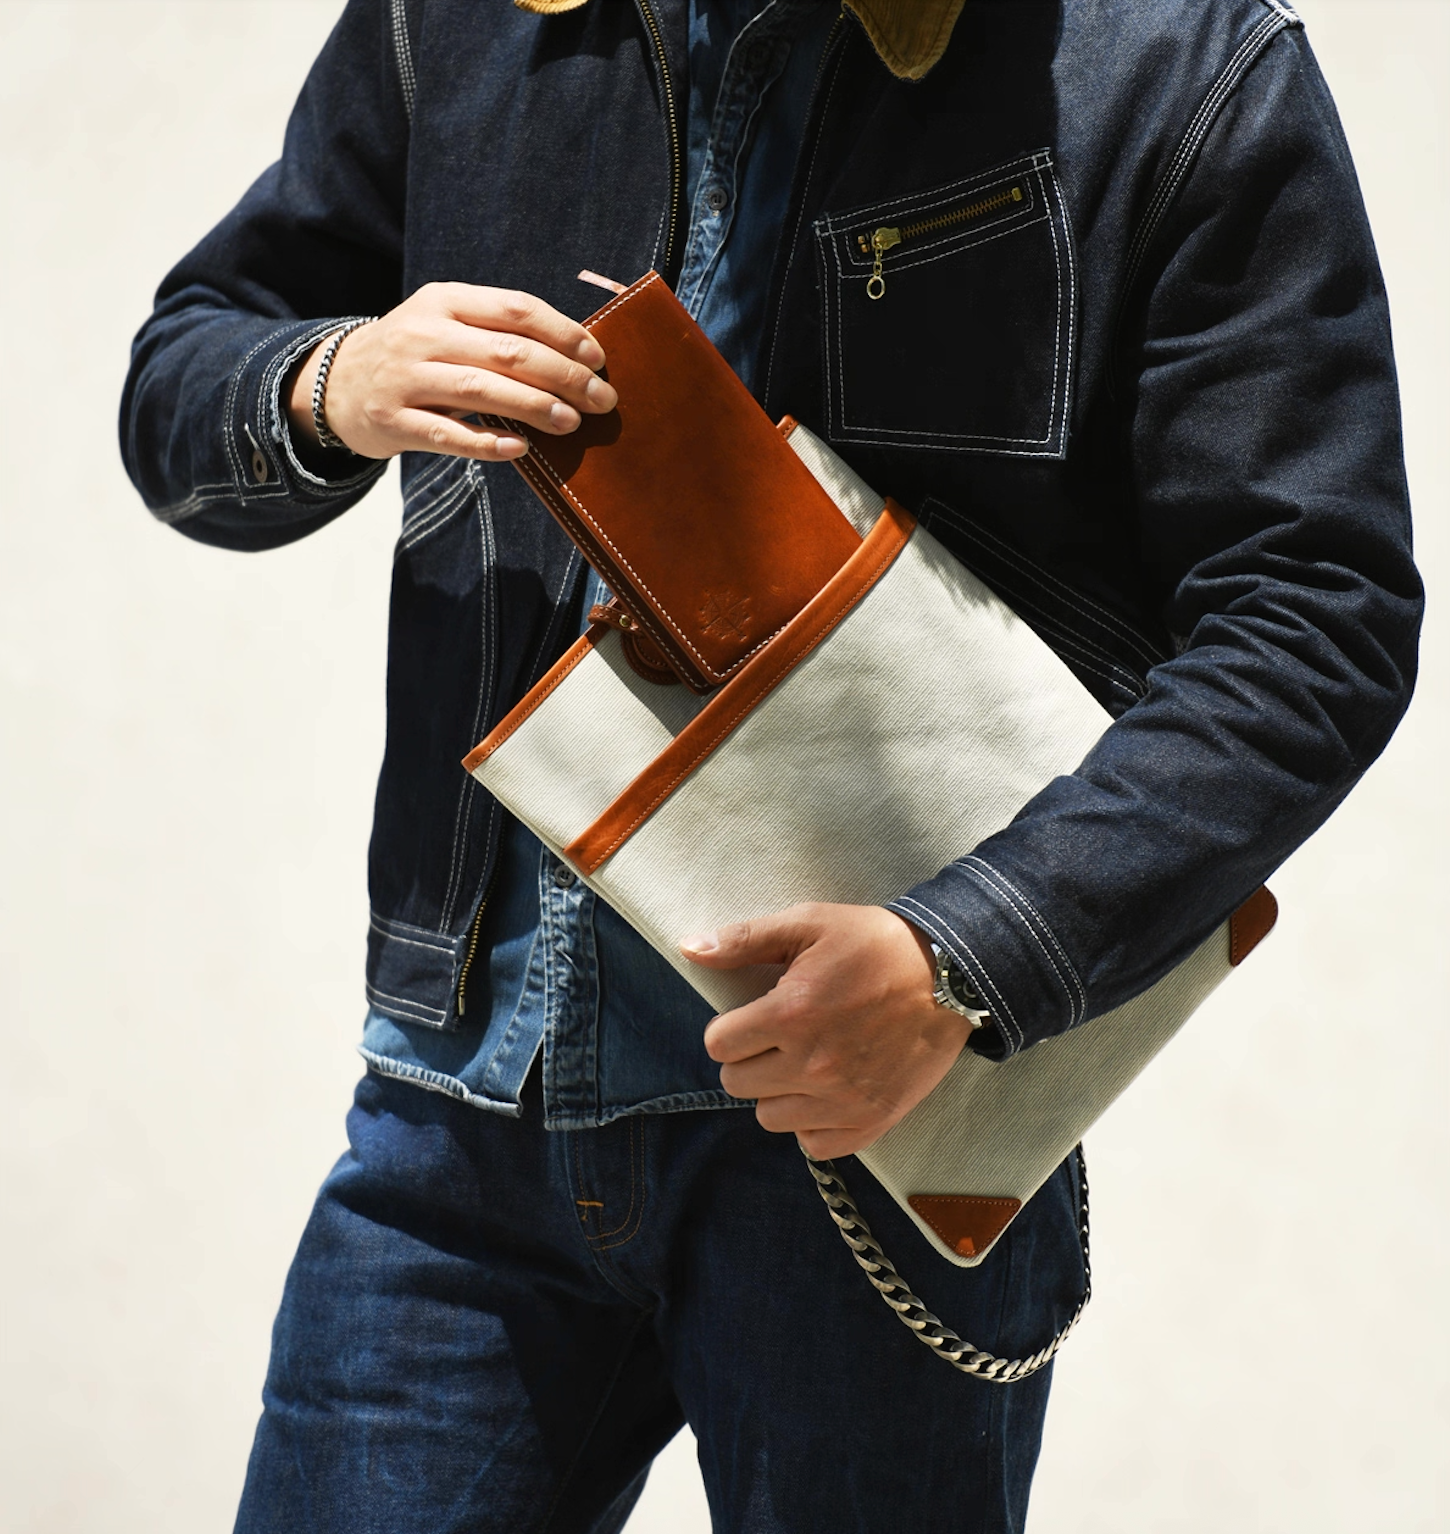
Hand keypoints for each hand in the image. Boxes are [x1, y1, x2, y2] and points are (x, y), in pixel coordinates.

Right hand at [285, 282, 617, 461]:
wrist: (335, 382)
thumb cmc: (414, 355)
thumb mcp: (445, 324)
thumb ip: (496, 333)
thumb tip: (575, 358)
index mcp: (444, 301)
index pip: (515, 309)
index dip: (563, 332)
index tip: (597, 357)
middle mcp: (423, 334)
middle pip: (507, 351)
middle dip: (563, 375)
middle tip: (601, 399)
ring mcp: (405, 379)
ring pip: (480, 390)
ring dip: (534, 406)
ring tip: (572, 422)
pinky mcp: (394, 421)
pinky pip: (449, 434)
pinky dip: (488, 442)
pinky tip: (521, 448)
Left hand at [681, 904, 971, 1158]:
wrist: (951, 975)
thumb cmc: (875, 944)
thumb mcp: (809, 924)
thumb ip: (744, 939)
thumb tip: (689, 949)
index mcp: (790, 1014)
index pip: (719, 1045)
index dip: (731, 1028)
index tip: (754, 1017)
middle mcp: (811, 1064)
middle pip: (738, 1084)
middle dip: (750, 1058)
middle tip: (779, 1037)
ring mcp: (842, 1098)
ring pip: (770, 1117)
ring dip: (778, 1092)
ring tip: (804, 1062)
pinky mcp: (871, 1120)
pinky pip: (814, 1145)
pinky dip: (813, 1123)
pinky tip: (826, 1092)